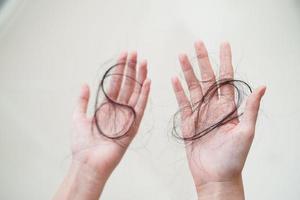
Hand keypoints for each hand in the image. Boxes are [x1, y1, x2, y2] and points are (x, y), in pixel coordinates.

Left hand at [72, 51, 150, 178]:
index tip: (124, 55)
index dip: (120, 69)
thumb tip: (84, 84)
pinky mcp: (133, 126)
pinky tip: (148, 82)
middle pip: (127, 85)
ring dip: (140, 77)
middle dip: (131, 68)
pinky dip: (144, 95)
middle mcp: (118, 109)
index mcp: (106, 106)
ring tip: (144, 62)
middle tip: (135, 53)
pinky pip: (140, 108)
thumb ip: (82, 100)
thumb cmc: (82, 144)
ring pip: (135, 92)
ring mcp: (126, 117)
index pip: (115, 83)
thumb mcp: (78, 117)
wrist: (88, 162)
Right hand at [171, 41, 265, 198]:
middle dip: (202, 60)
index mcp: (228, 107)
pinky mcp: (188, 122)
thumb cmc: (233, 158)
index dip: (225, 60)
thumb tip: (262, 86)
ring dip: (187, 71)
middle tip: (197, 44)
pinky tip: (174, 78)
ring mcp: (199, 113)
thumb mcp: (246, 132)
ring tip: (182, 56)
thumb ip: (250, 108)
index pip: (226, 78)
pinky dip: (178, 90)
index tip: (223, 45)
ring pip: (192, 87)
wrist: (215, 176)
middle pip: (207, 78)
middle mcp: (213, 107)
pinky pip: (182, 103)